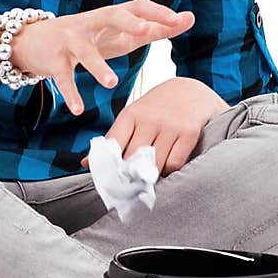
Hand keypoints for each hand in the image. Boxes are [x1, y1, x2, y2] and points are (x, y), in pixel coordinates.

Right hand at [10, 0, 195, 114]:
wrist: (34, 40)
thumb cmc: (87, 37)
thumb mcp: (119, 32)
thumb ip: (152, 28)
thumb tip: (187, 19)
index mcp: (110, 16)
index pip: (137, 6)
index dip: (158, 12)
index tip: (180, 20)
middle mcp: (91, 23)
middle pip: (111, 14)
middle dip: (128, 22)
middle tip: (145, 31)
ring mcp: (70, 40)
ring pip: (85, 51)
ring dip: (98, 66)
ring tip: (112, 83)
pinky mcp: (52, 58)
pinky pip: (63, 77)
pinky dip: (70, 93)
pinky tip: (78, 109)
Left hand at [80, 77, 230, 177]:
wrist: (192, 89)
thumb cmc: (157, 108)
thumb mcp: (134, 116)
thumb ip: (114, 140)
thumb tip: (86, 165)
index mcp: (131, 114)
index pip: (112, 144)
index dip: (107, 166)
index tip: (106, 181)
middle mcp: (150, 118)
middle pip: (132, 159)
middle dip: (128, 176)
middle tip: (127, 188)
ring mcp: (170, 125)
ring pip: (154, 164)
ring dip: (150, 176)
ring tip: (147, 179)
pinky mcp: (189, 133)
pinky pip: (174, 163)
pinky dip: (169, 172)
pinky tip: (166, 169)